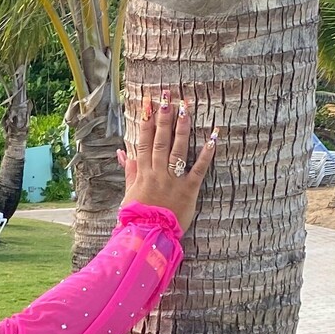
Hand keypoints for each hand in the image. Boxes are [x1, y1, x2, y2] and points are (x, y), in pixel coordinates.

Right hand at [115, 92, 217, 233]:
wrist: (148, 237)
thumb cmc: (138, 216)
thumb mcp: (129, 193)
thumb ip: (129, 171)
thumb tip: (122, 152)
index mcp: (143, 173)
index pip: (144, 142)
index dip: (146, 121)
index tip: (149, 103)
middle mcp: (157, 173)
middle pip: (161, 141)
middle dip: (164, 117)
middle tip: (168, 96)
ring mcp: (173, 181)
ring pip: (177, 150)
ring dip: (182, 128)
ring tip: (187, 108)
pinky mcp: (188, 191)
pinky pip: (198, 170)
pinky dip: (206, 154)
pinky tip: (213, 137)